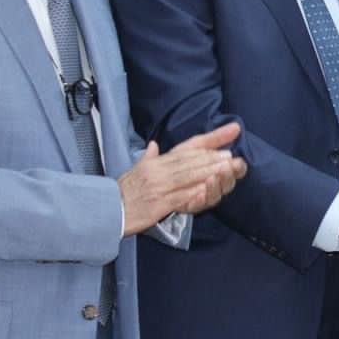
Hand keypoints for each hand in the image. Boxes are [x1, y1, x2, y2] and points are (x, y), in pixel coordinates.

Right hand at [119, 122, 245, 235]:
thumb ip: (148, 157)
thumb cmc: (123, 191)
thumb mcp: (135, 170)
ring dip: (211, 171)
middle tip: (233, 154)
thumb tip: (152, 145)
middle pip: (192, 160)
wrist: (105, 209)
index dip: (212, 137)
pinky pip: (181, 196)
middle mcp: (159, 170)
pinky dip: (197, 191)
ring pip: (189, 175)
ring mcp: (159, 186)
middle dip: (214, 156)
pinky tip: (209, 188)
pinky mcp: (159, 203)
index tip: (233, 129)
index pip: (189, 146)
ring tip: (228, 167)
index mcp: (157, 161)